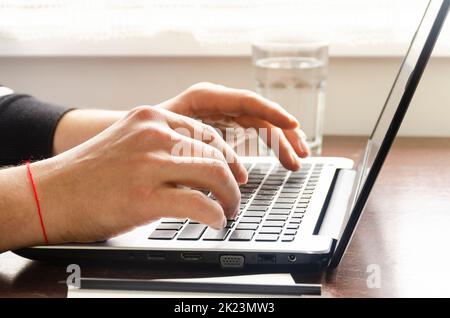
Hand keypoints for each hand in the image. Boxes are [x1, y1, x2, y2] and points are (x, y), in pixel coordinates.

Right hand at [28, 106, 247, 244]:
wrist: (49, 193)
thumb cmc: (88, 173)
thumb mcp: (128, 141)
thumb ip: (162, 145)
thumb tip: (199, 165)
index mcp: (151, 117)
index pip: (207, 133)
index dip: (229, 155)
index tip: (237, 172)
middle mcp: (153, 134)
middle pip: (215, 153)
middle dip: (233, 179)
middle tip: (236, 195)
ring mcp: (149, 163)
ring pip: (214, 173)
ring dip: (230, 196)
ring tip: (229, 209)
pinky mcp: (144, 196)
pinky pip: (199, 203)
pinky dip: (215, 214)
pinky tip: (215, 220)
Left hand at [158, 82, 309, 169]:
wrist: (131, 143)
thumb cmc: (144, 139)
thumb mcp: (169, 139)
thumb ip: (198, 149)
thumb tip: (227, 174)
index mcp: (204, 97)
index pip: (247, 101)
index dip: (273, 113)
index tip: (293, 126)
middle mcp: (216, 103)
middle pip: (259, 114)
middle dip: (282, 134)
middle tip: (300, 157)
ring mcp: (220, 115)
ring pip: (260, 125)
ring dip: (280, 143)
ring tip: (295, 163)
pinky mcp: (222, 128)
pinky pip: (252, 134)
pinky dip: (267, 147)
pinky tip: (279, 160)